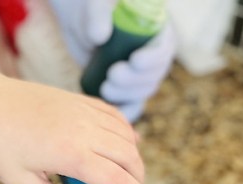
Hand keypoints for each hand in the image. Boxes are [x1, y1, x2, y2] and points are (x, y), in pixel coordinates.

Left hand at [0, 26, 150, 183]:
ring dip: (134, 156)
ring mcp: (83, 112)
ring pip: (126, 135)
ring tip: (130, 174)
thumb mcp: (21, 183)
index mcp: (69, 155)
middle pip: (128, 157)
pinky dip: (125, 131)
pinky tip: (125, 143)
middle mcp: (83, 131)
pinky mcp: (79, 101)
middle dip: (139, 179)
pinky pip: (114, 116)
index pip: (116, 179)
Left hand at [49, 0, 175, 120]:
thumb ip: (97, 16)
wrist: (79, 26)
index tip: (134, 60)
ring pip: (142, 92)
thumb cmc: (90, 10)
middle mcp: (154, 55)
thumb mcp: (94, 8)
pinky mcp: (127, 88)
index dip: (153, 58)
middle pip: (153, 75)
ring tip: (105, 88)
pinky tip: (115, 115)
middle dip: (134, 80)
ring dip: (126, 95)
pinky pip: (132, 105)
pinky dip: (125, 112)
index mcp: (156, 31)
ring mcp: (141, 74)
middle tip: (112, 75)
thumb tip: (100, 36)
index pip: (163, 49)